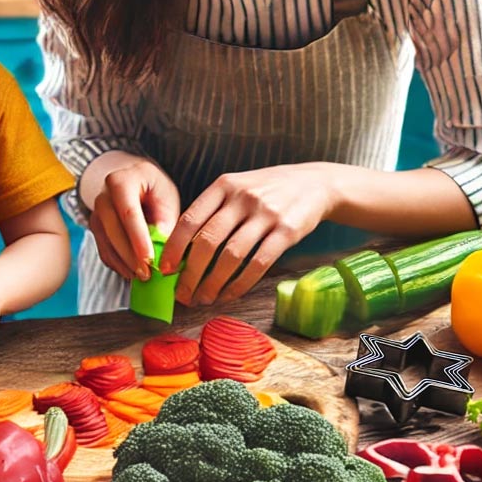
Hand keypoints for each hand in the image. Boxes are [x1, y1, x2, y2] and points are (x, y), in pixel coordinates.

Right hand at [90, 158, 179, 281]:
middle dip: (130, 255)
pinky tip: (132, 272)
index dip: (138, 238)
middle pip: (112, 229)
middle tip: (147, 274)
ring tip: (143, 276)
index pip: (128, 212)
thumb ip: (166, 219)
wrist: (135, 182)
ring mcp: (96, 213)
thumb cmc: (154, 189)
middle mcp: (103, 196)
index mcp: (121, 181)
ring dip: (124, 263)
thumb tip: (161, 244)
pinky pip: (104, 251)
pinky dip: (118, 264)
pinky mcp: (95, 230)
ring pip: (106, 243)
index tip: (149, 259)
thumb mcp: (167, 197)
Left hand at [160, 162, 334, 305]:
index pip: (190, 218)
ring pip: (231, 256)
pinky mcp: (287, 231)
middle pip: (208, 241)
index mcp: (224, 185)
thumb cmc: (267, 189)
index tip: (165, 269)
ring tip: (204, 298)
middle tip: (183, 294)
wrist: (315, 183)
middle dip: (191, 273)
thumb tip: (182, 248)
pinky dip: (240, 284)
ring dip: (214, 283)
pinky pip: (258, 264)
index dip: (175, 247)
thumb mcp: (237, 186)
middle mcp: (242, 197)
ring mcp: (266, 213)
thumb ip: (213, 209)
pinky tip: (230, 295)